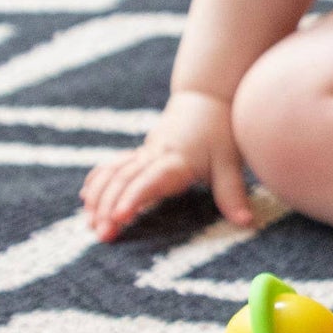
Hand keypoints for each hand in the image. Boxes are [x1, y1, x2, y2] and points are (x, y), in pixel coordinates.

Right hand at [81, 89, 252, 241]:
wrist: (206, 98)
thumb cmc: (220, 132)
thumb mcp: (231, 163)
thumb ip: (233, 194)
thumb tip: (246, 223)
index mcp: (177, 160)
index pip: (151, 180)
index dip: (134, 197)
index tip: (120, 217)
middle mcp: (155, 156)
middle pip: (125, 180)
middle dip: (109, 207)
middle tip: (102, 235)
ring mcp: (144, 152)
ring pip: (113, 173)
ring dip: (99, 197)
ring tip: (90, 224)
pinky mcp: (140, 152)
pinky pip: (112, 165)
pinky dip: (97, 180)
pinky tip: (86, 198)